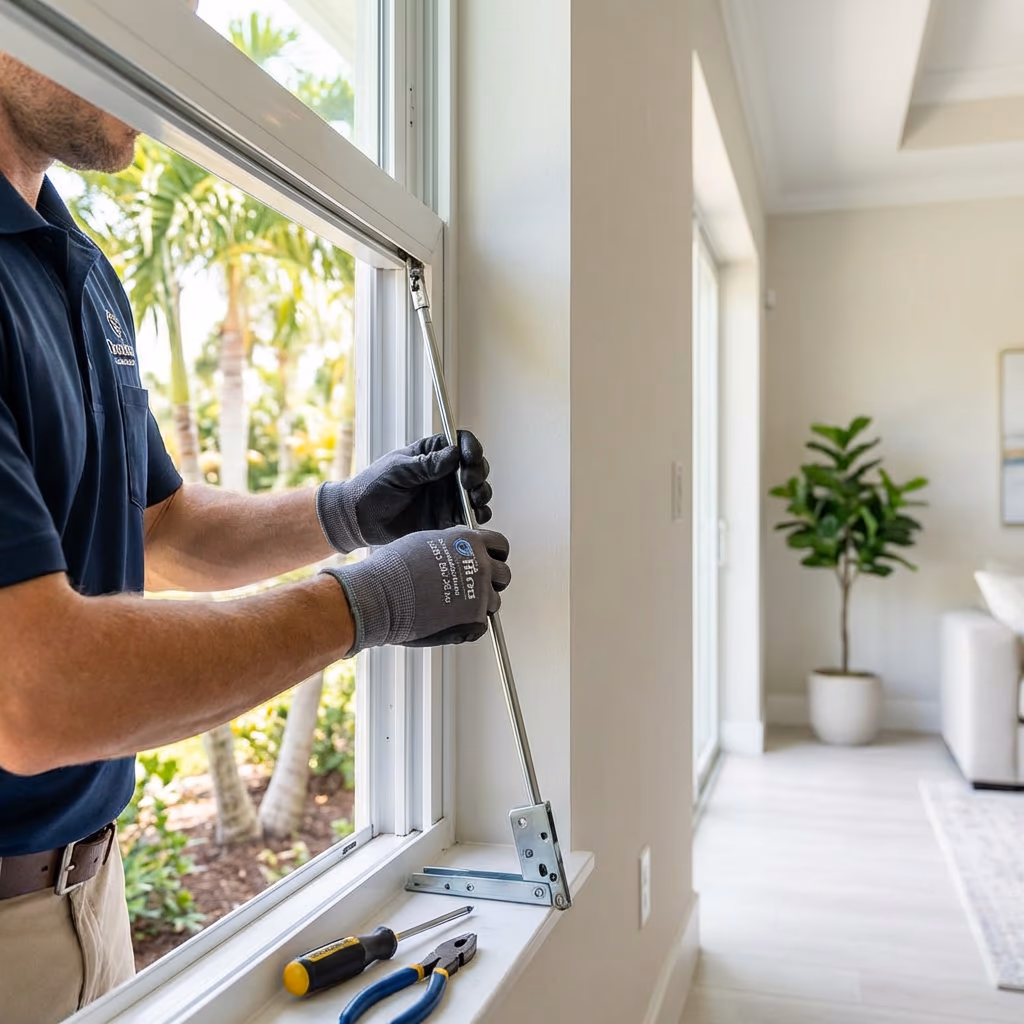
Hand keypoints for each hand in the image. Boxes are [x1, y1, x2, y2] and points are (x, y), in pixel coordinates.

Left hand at [316, 431, 492, 552]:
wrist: (359, 520)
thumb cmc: (372, 487)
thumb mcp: (398, 471)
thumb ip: (426, 464)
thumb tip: (455, 454)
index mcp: (431, 454)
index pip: (460, 442)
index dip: (471, 447)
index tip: (470, 457)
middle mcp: (444, 473)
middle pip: (475, 466)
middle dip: (478, 472)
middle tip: (468, 483)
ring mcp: (448, 496)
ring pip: (478, 490)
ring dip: (482, 493)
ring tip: (474, 499)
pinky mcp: (447, 518)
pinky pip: (471, 515)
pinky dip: (478, 515)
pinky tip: (474, 516)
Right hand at [321, 527, 509, 654]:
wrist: (380, 596)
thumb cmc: (393, 569)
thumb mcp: (425, 542)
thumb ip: (450, 546)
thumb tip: (456, 552)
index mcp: (470, 542)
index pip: (499, 545)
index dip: (493, 555)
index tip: (487, 562)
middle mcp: (480, 565)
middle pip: (503, 574)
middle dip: (491, 581)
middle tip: (472, 589)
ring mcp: (480, 593)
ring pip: (494, 602)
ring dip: (479, 605)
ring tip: (453, 608)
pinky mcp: (474, 620)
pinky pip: (481, 625)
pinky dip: (468, 626)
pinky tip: (447, 621)